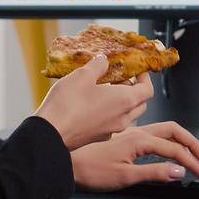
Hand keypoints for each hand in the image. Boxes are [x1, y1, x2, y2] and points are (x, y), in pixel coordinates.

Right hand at [34, 56, 153, 150]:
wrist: (50, 133)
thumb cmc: (67, 105)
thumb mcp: (83, 75)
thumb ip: (97, 65)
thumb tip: (103, 61)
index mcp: (125, 101)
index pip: (148, 89)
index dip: (144, 77)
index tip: (137, 69)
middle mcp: (122, 118)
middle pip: (140, 104)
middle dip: (134, 89)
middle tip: (122, 78)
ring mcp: (111, 130)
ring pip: (127, 115)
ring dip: (122, 102)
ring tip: (105, 89)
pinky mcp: (98, 137)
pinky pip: (112, 123)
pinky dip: (110, 112)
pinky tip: (93, 104)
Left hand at [69, 122, 198, 192]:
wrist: (67, 163)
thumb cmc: (91, 171)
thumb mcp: (124, 177)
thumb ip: (154, 173)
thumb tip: (179, 172)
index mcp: (140, 141)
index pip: (175, 151)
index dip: (192, 163)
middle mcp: (138, 133)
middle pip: (174, 132)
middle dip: (192, 144)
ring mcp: (131, 133)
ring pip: (164, 129)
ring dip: (181, 138)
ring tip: (191, 151)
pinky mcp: (125, 138)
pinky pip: (153, 132)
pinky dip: (167, 138)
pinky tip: (166, 146)